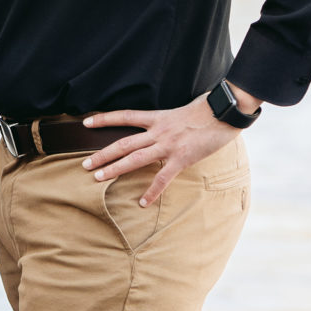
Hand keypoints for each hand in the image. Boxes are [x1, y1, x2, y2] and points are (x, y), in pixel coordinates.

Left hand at [81, 90, 255, 204]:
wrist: (225, 111)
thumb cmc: (208, 107)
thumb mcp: (183, 108)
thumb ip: (170, 118)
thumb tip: (168, 122)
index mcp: (157, 117)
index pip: (124, 116)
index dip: (104, 119)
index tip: (86, 122)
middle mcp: (158, 131)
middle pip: (123, 143)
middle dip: (102, 154)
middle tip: (84, 165)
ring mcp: (168, 145)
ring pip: (134, 159)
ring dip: (115, 168)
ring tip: (98, 178)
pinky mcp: (181, 158)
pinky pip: (162, 178)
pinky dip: (151, 191)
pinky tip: (142, 203)